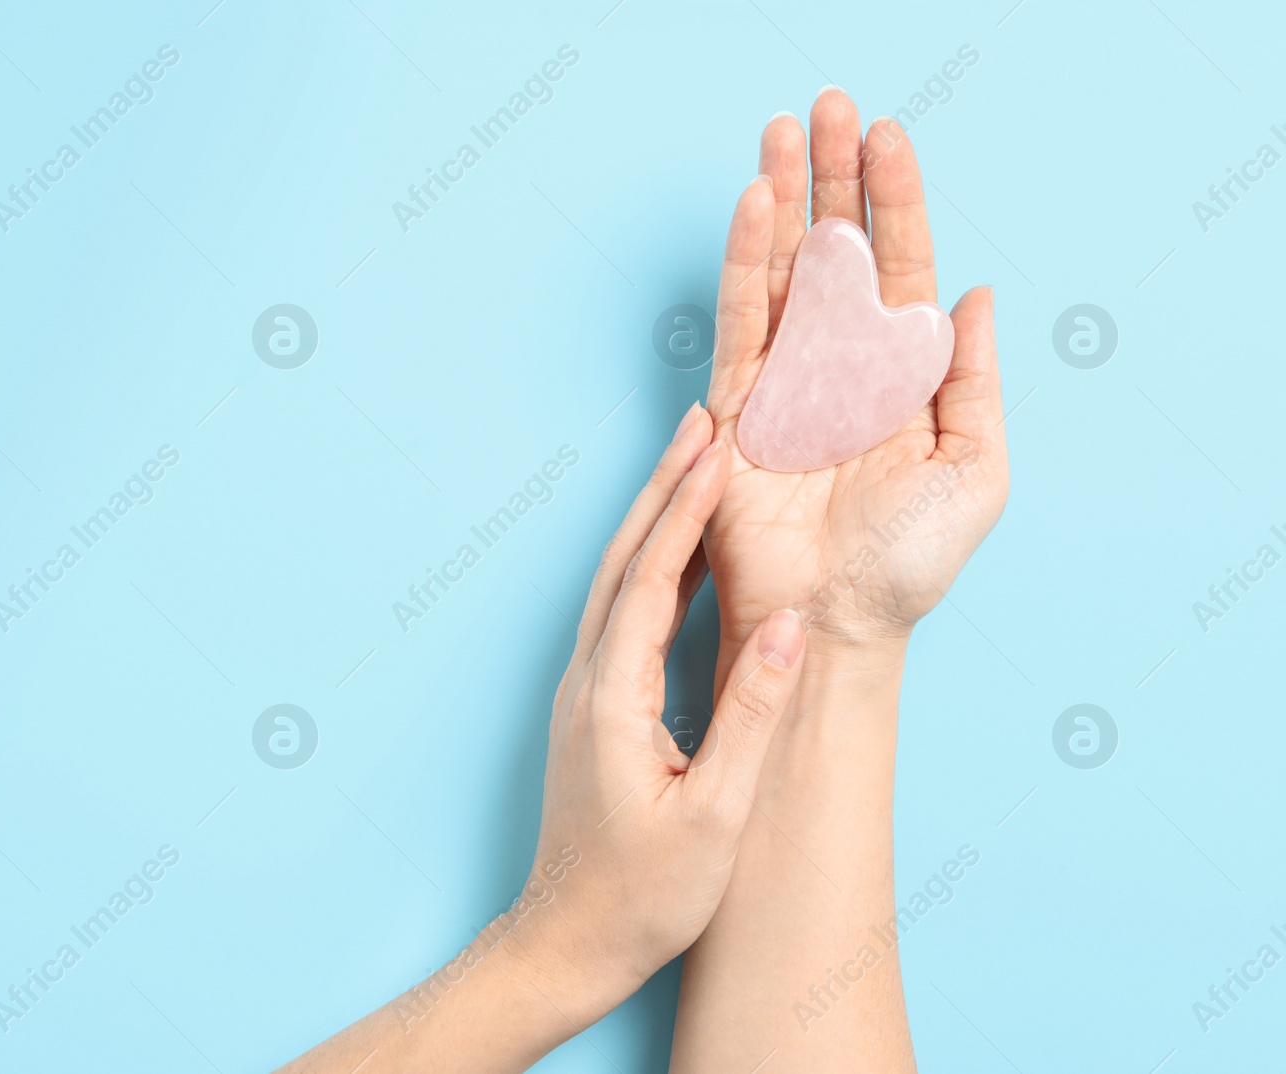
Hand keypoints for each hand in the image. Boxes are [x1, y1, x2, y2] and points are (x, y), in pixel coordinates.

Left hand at [504, 404, 807, 1020]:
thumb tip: (793, 628)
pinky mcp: (592, 707)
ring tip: (697, 465)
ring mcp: (583, 691)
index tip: (718, 446)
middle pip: (624, 561)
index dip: (686, 508)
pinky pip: (621, 615)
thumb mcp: (713, 812)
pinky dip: (653, 569)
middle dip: (664, 487)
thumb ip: (751, 715)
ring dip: (654, 520)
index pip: (652, 578)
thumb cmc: (643, 894)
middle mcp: (587, 679)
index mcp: (614, 696)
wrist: (568, 941)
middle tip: (704, 422)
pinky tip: (685, 558)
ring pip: (616, 582)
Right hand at [702, 89, 1008, 667]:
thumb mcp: (976, 469)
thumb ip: (974, 380)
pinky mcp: (739, 409)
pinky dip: (743, 263)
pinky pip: (740, 322)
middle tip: (829, 107)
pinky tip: (750, 208)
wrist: (836, 622)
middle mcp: (842, 365)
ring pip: (783, 272)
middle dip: (834, 178)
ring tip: (782, 133)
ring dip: (783, 201)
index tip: (887, 135)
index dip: (895, 200)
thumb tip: (974, 293)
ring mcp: (787, 383)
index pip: (899, 266)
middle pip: (836, 250)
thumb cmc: (909, 563)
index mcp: (901, 374)